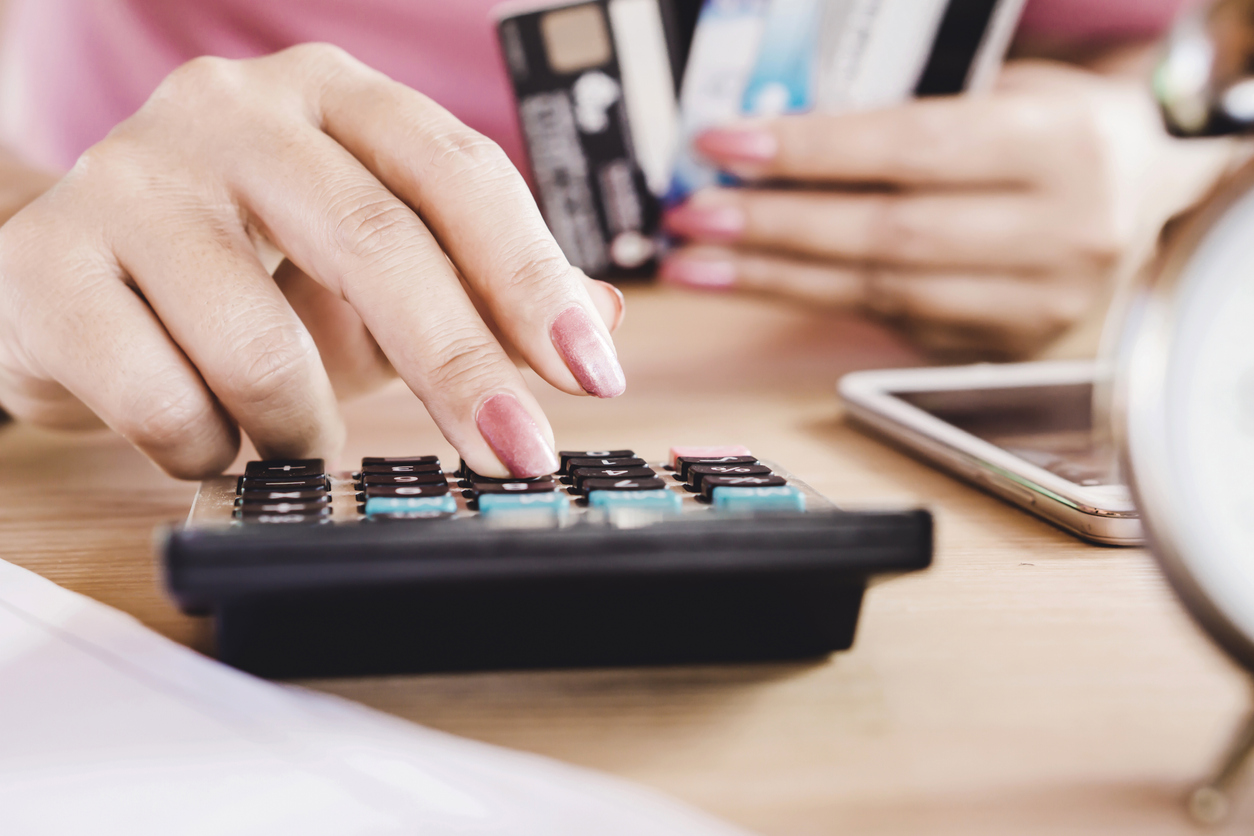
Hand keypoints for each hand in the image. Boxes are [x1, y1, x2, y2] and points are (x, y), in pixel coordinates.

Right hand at [0, 44, 625, 478]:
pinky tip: (203, 429)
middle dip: (461, 368)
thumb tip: (605, 316)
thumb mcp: (375, 276)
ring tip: (292, 431)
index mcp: (332, 97)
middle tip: (517, 454)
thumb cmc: (244, 278)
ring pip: (264, 345)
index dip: (532, 278)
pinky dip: (211, 447)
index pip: (458, 174)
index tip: (592, 370)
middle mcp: (232, 112)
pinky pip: (167, 402)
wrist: (64, 283)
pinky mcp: (47, 264)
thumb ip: (485, 288)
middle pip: (377, 244)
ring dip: (303, 424)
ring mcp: (130, 179)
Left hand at [661, 61, 1233, 357]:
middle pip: (886, 235)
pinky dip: (814, 300)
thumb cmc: (1059, 132)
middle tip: (694, 217)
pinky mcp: (1001, 344)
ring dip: (773, 278)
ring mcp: (1034, 303)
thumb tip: (773, 136)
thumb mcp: (1003, 92)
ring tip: (698, 264)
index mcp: (1060, 146)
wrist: (1146, 204)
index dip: (811, 153)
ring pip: (878, 292)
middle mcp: (1058, 233)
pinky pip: (889, 320)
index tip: (725, 147)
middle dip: (774, 227)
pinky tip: (757, 284)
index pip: (912, 149)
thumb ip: (907, 113)